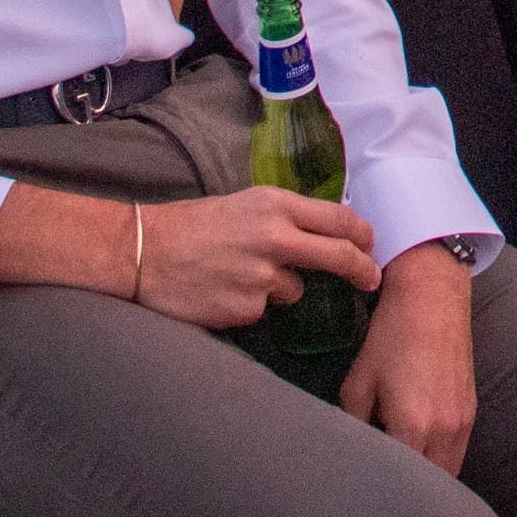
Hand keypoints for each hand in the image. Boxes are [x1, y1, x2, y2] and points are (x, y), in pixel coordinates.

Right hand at [132, 186, 378, 328]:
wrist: (144, 253)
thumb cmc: (193, 226)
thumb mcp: (244, 205)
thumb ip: (284, 218)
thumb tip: (324, 233)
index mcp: (276, 205)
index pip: (338, 219)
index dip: (362, 235)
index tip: (372, 246)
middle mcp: (275, 238)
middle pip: (338, 256)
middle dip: (362, 270)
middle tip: (371, 280)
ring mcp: (262, 276)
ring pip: (295, 289)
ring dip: (279, 288)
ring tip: (237, 274)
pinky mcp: (247, 308)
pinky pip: (263, 310)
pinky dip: (250, 305)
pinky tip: (222, 291)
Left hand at [342, 243, 480, 471]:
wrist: (432, 298)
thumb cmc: (390, 338)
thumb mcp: (358, 384)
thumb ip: (353, 426)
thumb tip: (352, 453)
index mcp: (414, 426)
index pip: (399, 482)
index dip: (380, 492)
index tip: (364, 495)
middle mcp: (445, 430)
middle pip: (429, 487)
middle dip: (406, 493)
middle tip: (382, 492)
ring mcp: (464, 422)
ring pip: (448, 474)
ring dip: (427, 481)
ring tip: (400, 477)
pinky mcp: (471, 412)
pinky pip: (457, 453)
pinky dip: (440, 462)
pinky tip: (419, 454)